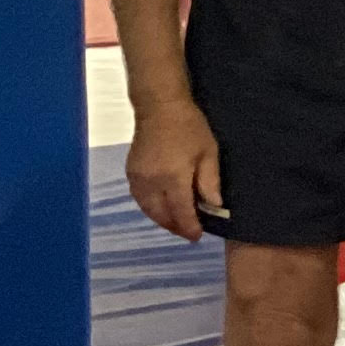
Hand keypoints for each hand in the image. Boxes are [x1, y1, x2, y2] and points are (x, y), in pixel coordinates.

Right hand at [124, 101, 221, 241]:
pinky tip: (161, 208)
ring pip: (147, 209)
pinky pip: (139, 198)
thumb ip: (210, 182)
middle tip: (189, 232)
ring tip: (177, 223)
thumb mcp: (208, 153)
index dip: (189, 227)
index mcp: (173, 178)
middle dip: (175, 226)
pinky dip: (150, 208)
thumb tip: (214, 206)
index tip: (197, 237)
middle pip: (161, 215)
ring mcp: (137, 178)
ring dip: (161, 219)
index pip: (181, 212)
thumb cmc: (190, 127)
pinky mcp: (130, 172)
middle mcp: (151, 182)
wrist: (159, 107)